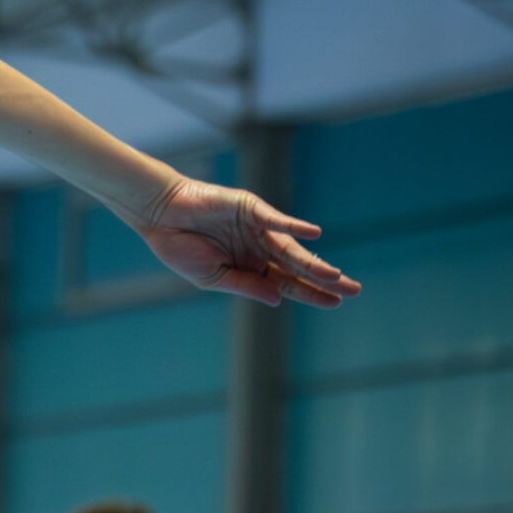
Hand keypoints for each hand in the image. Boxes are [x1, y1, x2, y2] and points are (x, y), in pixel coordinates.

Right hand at [130, 179, 360, 308]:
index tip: (336, 303)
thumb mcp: (212, 277)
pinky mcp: (250, 208)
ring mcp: (257, 228)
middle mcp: (259, 247)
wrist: (158, 216)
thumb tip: (278, 299)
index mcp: (249, 267)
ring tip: (335, 276)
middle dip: (325, 279)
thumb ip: (246, 286)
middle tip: (354, 290)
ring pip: (291, 248)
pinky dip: (294, 226)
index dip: (311, 293)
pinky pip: (276, 220)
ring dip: (313, 262)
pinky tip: (313, 234)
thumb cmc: (178, 247)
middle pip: (298, 266)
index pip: (287, 283)